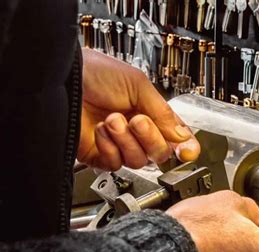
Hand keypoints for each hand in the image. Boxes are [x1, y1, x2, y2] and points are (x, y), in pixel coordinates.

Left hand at [78, 48, 200, 170]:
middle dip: (150, 137)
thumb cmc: (96, 73)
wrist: (65, 80)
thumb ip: (164, 113)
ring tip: (112, 119)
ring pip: (138, 161)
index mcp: (153, 114)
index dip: (185, 148)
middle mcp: (138, 132)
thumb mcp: (138, 85)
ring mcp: (120, 144)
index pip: (177, 138)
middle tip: (137, 120)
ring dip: (126, 139)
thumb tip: (183, 137)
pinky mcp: (100, 155)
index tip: (186, 153)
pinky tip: (101, 129)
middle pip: (160, 154)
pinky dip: (109, 147)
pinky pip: (115, 164)